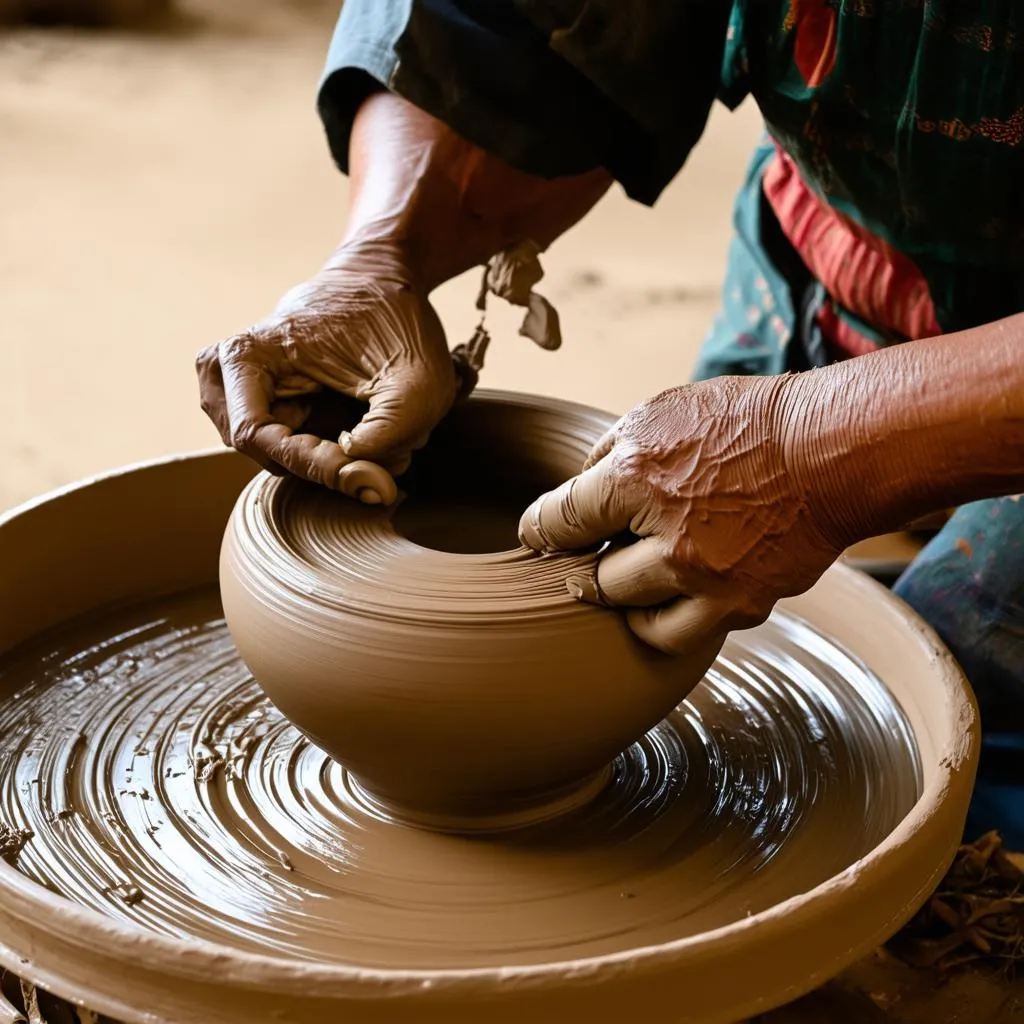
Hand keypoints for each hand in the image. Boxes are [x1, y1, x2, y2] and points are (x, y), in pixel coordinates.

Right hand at [196, 244, 464, 497]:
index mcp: (243, 357)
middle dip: (332, 463)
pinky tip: (360, 421)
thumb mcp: (417, 378)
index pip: (260, 438)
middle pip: (272, 457)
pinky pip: (294, 454)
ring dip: (335, 456)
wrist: (383, 284)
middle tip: (386, 454)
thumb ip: (391, 431)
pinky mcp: (262, 411)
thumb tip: (358, 479)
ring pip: (286, 462)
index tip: (371, 477)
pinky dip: (332, 450)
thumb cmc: (395, 322)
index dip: (316, 465)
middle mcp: (226, 380)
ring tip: (374, 422)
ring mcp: (239, 399)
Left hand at [518, 376, 845, 653]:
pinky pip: (686, 634)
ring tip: (632, 582)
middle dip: (588, 567)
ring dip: (626, 602)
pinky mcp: (740, 606)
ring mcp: (706, 580)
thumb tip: (578, 489)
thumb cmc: (747, 422)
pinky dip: (672, 616)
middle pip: (592, 582)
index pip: (560, 522)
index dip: (539, 531)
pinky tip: (675, 591)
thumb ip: (611, 452)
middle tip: (593, 556)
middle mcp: (668, 538)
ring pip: (635, 619)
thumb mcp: (663, 411)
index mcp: (637, 478)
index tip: (536, 537)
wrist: (831, 450)